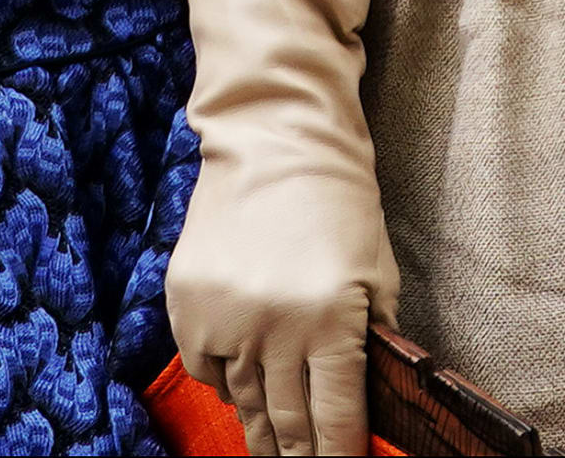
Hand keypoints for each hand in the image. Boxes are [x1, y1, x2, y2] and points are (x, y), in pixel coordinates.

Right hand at [169, 0, 394, 455]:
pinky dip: (226, 384)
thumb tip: (363, 408)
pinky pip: (206, 369)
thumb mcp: (377, 274)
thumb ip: (373, 344)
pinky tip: (243, 389)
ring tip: (275, 452)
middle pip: (287, 425)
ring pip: (243, 404)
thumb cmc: (339, 204)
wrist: (274, 138)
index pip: (335, 422)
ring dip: (262, 432)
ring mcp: (224, 316)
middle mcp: (272, 326)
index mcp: (330, 320)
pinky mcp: (187, 303)